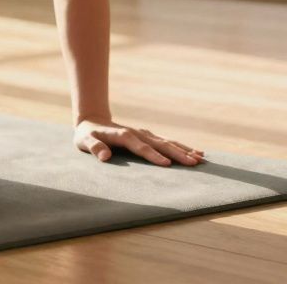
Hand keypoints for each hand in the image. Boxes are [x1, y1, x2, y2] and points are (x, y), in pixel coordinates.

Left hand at [74, 118, 204, 166]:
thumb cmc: (86, 135)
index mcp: (122, 135)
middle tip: (194, 163)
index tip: (167, 165)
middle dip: (177, 154)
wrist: (92, 121)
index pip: (140, 146)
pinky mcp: (148, 136)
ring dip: (184, 150)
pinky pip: (167, 142)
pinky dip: (182, 147)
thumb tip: (105, 157)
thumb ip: (94, 148)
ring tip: (201, 158)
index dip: (153, 155)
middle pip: (159, 144)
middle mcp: (137, 133)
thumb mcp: (84, 141)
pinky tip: (196, 152)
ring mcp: (144, 133)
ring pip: (167, 142)